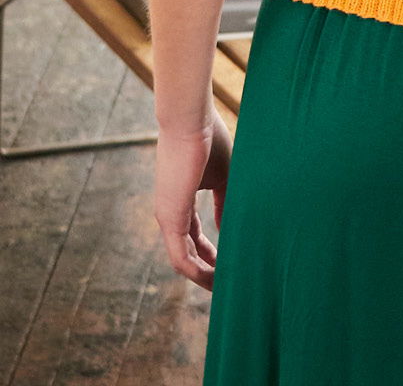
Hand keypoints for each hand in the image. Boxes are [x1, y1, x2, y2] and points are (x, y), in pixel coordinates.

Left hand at [153, 107, 231, 291]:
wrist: (190, 120)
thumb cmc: (207, 138)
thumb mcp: (223, 175)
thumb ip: (225, 202)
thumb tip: (229, 225)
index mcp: (181, 200)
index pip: (194, 235)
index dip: (211, 252)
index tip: (229, 261)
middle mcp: (170, 212)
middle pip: (187, 252)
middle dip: (207, 270)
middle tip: (228, 282)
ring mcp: (167, 216)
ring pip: (183, 260)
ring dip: (202, 276)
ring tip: (224, 286)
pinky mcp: (170, 217)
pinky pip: (180, 257)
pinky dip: (196, 271)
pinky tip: (215, 277)